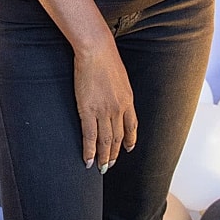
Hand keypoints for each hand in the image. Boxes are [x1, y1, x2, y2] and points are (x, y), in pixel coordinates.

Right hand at [73, 36, 136, 170]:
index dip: (129, 140)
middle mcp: (119, 109)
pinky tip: (88, 160)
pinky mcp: (88, 111)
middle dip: (114, 153)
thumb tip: (115, 95)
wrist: (96, 51)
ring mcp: (104, 111)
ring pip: (105, 141)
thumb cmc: (106, 58)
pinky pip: (90, 137)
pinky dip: (89, 151)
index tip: (127, 149)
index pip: (131, 126)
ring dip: (103, 157)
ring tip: (100, 168)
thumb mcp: (120, 77)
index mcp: (128, 100)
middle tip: (109, 165)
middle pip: (118, 137)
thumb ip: (119, 90)